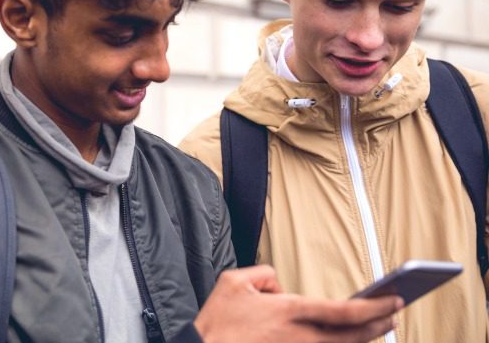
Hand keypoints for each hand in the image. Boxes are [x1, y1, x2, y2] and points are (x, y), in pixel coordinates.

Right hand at [194, 265, 402, 342]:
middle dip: (378, 324)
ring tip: (379, 328)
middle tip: (395, 314)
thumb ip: (264, 275)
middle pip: (351, 335)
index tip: (393, 300)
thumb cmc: (216, 321)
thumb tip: (280, 287)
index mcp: (288, 312)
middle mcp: (299, 337)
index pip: (342, 310)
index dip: (373, 307)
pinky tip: (346, 341)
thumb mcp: (234, 282)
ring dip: (363, 339)